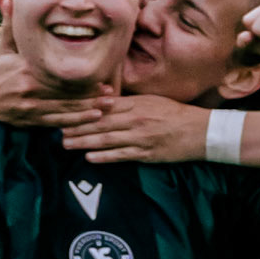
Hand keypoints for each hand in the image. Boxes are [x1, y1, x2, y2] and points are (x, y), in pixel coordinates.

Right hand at [0, 36, 111, 129]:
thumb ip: (10, 18)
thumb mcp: (3, 45)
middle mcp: (30, 90)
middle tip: (110, 92)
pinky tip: (94, 118)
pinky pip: (58, 122)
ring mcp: (32, 109)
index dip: (78, 76)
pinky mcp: (34, 122)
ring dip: (87, 109)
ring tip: (108, 105)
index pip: (55, 73)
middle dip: (89, 94)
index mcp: (26, 70)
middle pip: (65, 93)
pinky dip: (77, 122)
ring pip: (65, 110)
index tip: (99, 73)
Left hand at [61, 95, 206, 163]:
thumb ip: (127, 102)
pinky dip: (105, 157)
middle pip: (101, 123)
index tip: (67, 112)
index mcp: (137, 104)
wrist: (200, 131)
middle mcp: (136, 119)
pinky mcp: (146, 154)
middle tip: (59, 130)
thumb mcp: (151, 101)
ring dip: (85, 142)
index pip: (105, 106)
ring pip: (107, 139)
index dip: (84, 110)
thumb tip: (102, 100)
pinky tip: (90, 158)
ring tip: (67, 144)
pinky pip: (122, 155)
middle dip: (78, 127)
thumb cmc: (174, 114)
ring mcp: (141, 137)